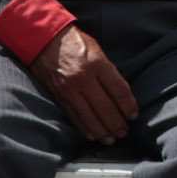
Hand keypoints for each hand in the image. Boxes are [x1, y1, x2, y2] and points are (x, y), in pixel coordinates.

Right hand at [28, 26, 137, 144]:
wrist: (43, 38)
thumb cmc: (74, 42)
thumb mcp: (97, 51)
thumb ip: (109, 72)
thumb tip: (121, 95)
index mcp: (97, 64)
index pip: (119, 91)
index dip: (128, 106)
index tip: (133, 116)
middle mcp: (83, 78)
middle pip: (106, 108)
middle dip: (118, 123)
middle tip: (124, 132)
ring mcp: (69, 89)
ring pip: (90, 117)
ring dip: (103, 131)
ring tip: (111, 139)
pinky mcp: (58, 95)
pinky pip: (74, 116)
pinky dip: (84, 128)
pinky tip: (93, 135)